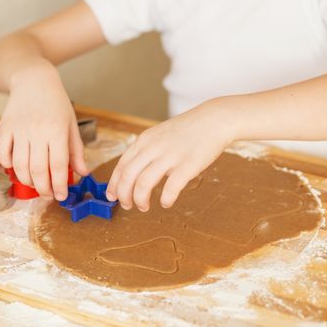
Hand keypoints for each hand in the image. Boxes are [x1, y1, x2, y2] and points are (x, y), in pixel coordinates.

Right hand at [0, 63, 88, 200]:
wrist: (34, 81)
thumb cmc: (56, 103)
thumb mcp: (71, 125)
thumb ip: (76, 151)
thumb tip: (82, 173)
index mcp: (57, 131)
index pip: (58, 165)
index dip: (59, 185)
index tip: (61, 196)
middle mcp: (37, 131)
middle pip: (37, 170)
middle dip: (43, 189)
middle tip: (48, 195)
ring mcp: (19, 130)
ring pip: (19, 165)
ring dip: (26, 180)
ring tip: (35, 184)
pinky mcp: (4, 128)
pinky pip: (2, 153)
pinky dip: (7, 166)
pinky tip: (16, 168)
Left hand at [106, 101, 235, 210]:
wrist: (213, 120)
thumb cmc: (187, 130)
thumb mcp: (158, 135)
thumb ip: (146, 151)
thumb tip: (134, 174)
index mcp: (144, 140)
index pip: (121, 165)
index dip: (114, 184)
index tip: (112, 196)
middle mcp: (153, 147)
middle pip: (128, 176)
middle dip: (124, 195)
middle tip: (127, 205)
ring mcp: (170, 156)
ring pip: (143, 184)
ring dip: (140, 200)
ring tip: (143, 207)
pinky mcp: (187, 165)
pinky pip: (170, 188)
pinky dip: (165, 199)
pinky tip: (166, 203)